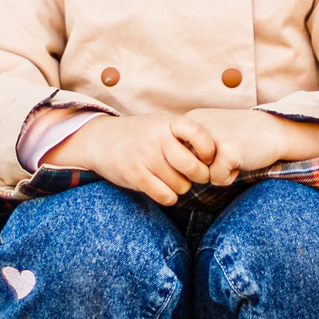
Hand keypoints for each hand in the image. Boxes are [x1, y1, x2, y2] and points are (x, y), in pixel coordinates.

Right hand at [47, 113, 217, 206]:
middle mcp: (157, 138)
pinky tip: (163, 188)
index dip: (209, 151)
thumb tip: (217, 158)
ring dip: (181, 187)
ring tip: (171, 178)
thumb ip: (184, 135)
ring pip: (181, 186)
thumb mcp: (161, 124)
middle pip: (194, 168)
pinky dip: (169, 196)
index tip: (205, 157)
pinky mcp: (135, 175)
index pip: (201, 136)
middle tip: (194, 175)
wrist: (101, 140)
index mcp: (168, 122)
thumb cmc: (140, 135)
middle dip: (199, 177)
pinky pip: (166, 196)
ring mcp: (145, 157)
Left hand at [179, 108, 318, 185]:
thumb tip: (169, 170)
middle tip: (222, 156)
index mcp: (191, 120)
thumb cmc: (241, 135)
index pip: (175, 154)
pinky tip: (241, 162)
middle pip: (185, 167)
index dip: (193, 161)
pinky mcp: (227, 152)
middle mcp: (197, 127)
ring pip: (200, 175)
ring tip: (232, 158)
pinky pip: (217, 180)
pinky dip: (229, 177)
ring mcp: (212, 139)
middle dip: (202, 169)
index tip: (211, 153)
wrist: (274, 130)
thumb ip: (190, 145)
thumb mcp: (210, 131)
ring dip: (216, 173)